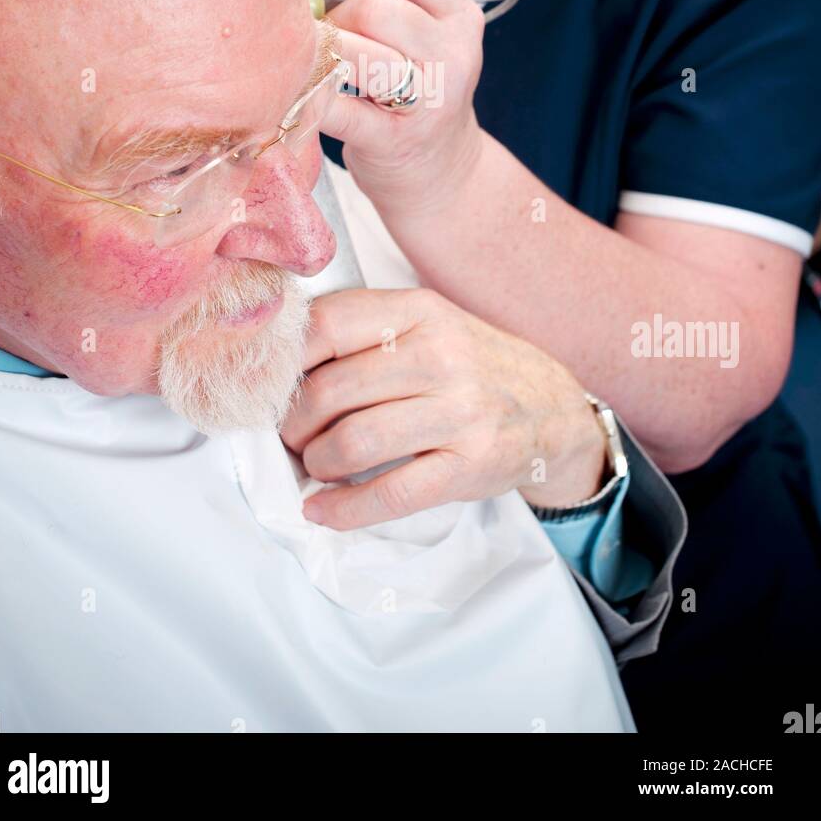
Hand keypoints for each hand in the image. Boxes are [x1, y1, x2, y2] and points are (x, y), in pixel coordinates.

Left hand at [280, 286, 607, 529]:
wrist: (552, 407)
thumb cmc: (470, 365)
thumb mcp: (426, 325)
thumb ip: (363, 331)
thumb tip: (276, 364)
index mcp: (419, 310)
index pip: (327, 325)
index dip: (283, 361)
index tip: (268, 384)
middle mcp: (440, 354)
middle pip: (330, 390)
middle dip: (291, 423)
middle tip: (288, 435)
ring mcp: (460, 412)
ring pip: (353, 442)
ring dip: (315, 462)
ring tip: (314, 464)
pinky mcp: (469, 466)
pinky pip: (389, 494)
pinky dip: (343, 509)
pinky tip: (322, 509)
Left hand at [301, 0, 485, 216]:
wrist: (440, 173)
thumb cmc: (420, 90)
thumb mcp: (430, 27)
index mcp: (459, 14)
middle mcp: (454, 52)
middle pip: (374, 7)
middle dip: (333, 16)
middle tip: (321, 35)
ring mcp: (431, 99)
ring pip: (357, 53)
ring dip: (321, 54)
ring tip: (317, 63)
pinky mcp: (398, 140)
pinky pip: (339, 108)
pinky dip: (309, 99)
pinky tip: (297, 95)